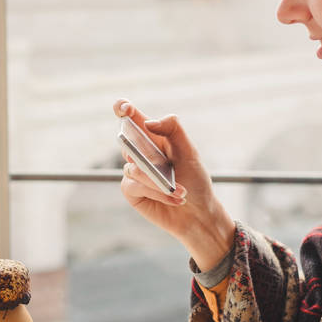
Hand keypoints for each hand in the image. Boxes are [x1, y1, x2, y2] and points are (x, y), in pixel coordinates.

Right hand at [113, 99, 234, 270]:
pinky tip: (174, 198)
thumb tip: (148, 122)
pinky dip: (156, 192)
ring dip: (159, 180)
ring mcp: (133, 171)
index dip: (123, 108)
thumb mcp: (190, 152)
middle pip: (126, 139)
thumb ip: (173, 129)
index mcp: (154, 136)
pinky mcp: (131, 190)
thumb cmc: (195, 181)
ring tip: (181, 191)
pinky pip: (134, 184)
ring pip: (133, 166)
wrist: (198, 214)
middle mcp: (140, 151)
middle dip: (138, 148)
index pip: (132, 117)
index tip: (123, 107)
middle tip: (155, 159)